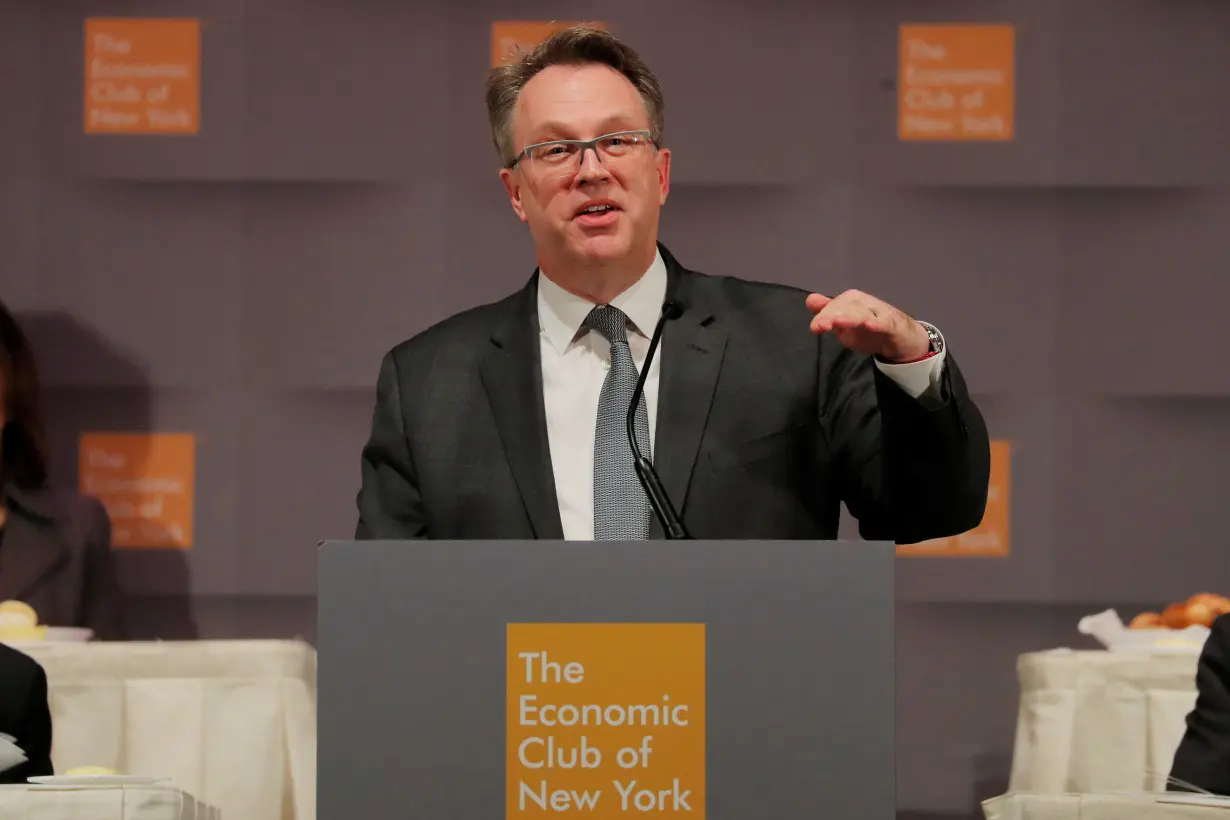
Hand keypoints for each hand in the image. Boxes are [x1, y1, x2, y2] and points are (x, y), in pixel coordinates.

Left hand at [806, 289, 930, 362]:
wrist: (901, 338)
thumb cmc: (869, 329)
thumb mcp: (844, 323)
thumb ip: (827, 313)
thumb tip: (810, 299)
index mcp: (851, 301)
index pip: (834, 306)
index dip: (823, 316)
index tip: (815, 328)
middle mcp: (864, 302)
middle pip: (846, 308)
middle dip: (832, 316)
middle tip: (820, 326)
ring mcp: (879, 312)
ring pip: (862, 314)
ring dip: (850, 317)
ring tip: (838, 322)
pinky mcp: (892, 324)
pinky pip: (884, 323)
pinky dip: (878, 323)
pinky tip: (870, 325)